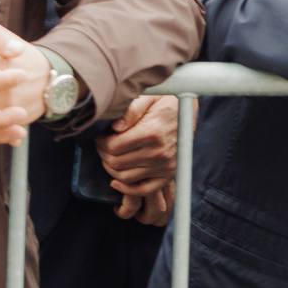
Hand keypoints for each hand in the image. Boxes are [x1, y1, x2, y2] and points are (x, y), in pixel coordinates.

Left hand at [98, 95, 178, 222]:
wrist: (187, 110)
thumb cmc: (165, 101)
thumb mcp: (149, 96)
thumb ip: (131, 110)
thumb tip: (115, 126)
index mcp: (151, 132)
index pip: (113, 146)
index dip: (101, 142)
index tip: (101, 136)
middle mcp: (158, 152)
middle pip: (116, 162)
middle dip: (103, 154)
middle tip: (103, 145)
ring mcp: (164, 166)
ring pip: (125, 177)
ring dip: (111, 168)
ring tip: (109, 157)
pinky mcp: (169, 174)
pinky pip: (143, 190)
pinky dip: (126, 190)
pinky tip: (116, 181)